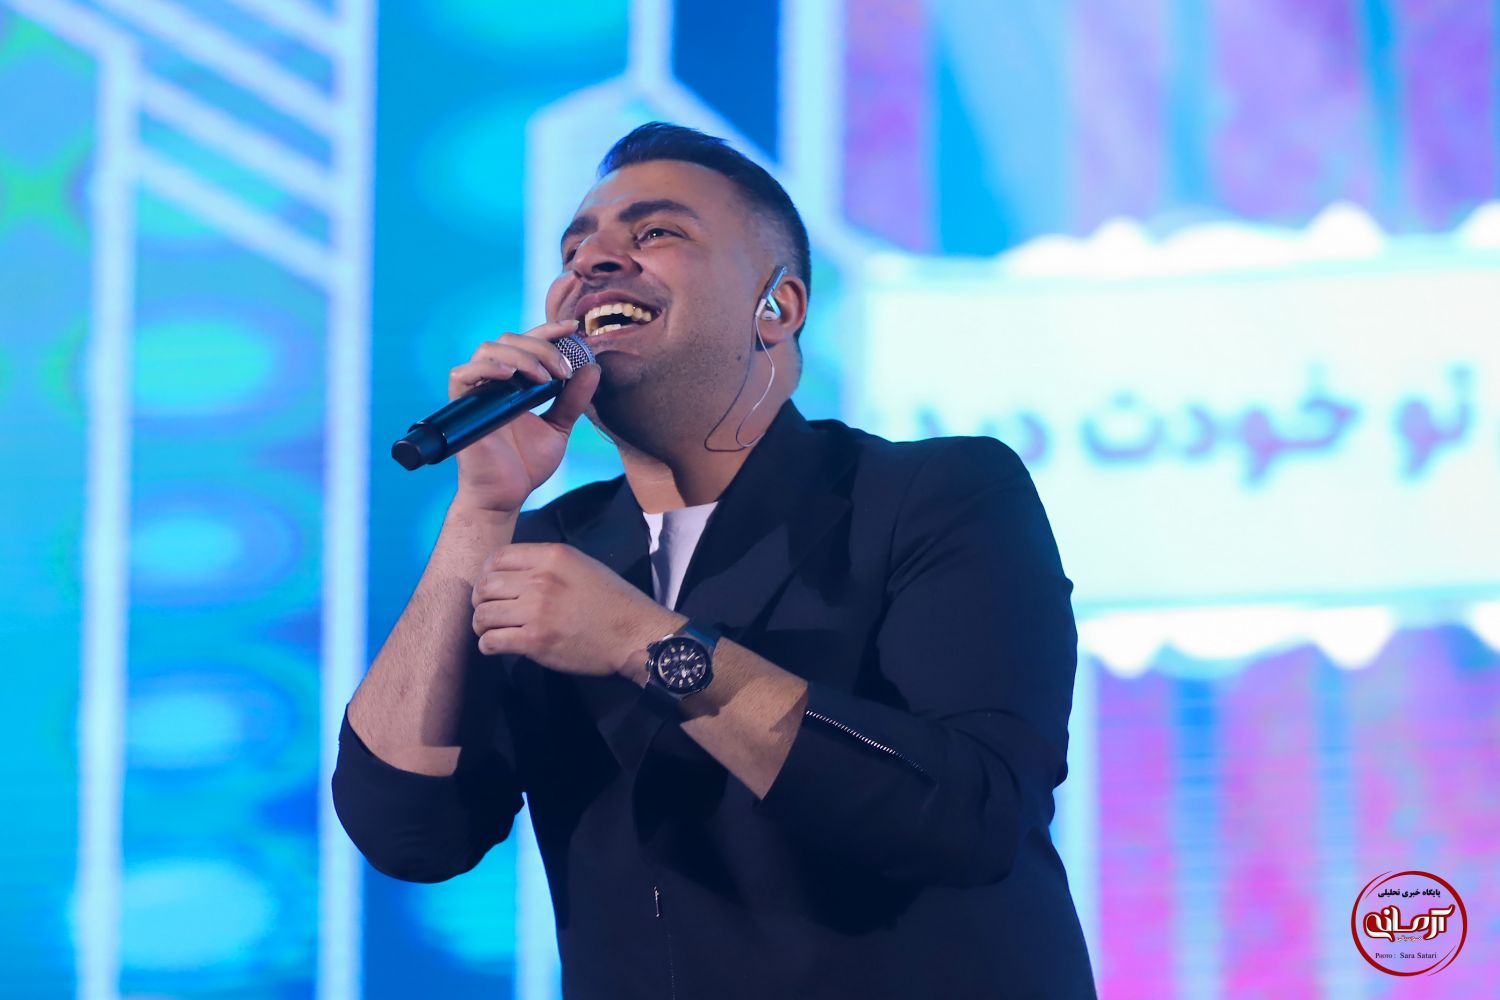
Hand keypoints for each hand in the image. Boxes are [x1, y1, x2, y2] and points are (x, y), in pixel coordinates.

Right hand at [447, 320, 600, 514]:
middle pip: (510, 339)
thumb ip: (573, 400)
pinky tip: (511, 376)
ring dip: (520, 356)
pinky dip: (486, 368)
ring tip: (543, 378)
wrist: (506, 496)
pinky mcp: (461, 406)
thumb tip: (593, 368)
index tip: (574, 327)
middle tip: (562, 371)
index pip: (528, 343)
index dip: (549, 329)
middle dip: (541, 347)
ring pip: (488, 349)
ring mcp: (476, 392)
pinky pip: (462, 374)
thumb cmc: (527, 465)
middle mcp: (494, 381)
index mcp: (516, 382)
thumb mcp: (559, 428)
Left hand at [471, 543, 683, 674]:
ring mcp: (536, 611)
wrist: (634, 634)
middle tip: (489, 611)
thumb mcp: (582, 565)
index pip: (497, 558)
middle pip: (485, 585)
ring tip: (490, 630)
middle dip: (481, 600)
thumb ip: (548, 564)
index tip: (491, 587)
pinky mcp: (535, 641)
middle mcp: (540, 580)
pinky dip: (487, 645)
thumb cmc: (612, 601)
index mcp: (552, 557)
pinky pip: (492, 641)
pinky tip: (495, 646)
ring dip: (482, 624)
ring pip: (484, 614)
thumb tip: (515, 573)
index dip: (486, 573)